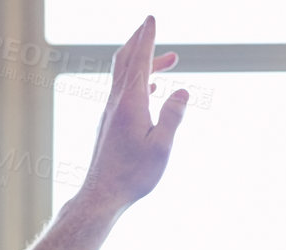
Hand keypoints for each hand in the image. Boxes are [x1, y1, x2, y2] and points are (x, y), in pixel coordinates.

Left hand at [76, 16, 187, 213]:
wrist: (102, 195)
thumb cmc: (133, 175)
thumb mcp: (161, 147)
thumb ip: (172, 117)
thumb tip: (182, 92)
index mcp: (130, 103)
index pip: (140, 61)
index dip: (147, 38)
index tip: (151, 18)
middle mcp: (116, 103)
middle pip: (126, 61)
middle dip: (140, 41)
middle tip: (151, 25)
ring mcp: (110, 113)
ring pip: (124, 77)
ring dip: (144, 63)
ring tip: (170, 61)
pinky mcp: (109, 125)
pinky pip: (122, 93)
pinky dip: (138, 82)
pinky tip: (150, 89)